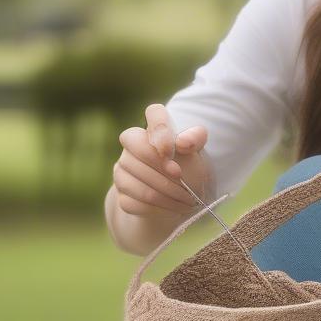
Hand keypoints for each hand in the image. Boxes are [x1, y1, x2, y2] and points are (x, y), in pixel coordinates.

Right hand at [113, 102, 212, 216]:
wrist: (179, 199)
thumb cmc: (190, 169)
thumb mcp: (199, 154)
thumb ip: (195, 140)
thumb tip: (183, 142)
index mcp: (156, 128)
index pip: (155, 112)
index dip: (160, 128)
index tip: (171, 150)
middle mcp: (133, 144)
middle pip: (136, 146)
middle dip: (160, 166)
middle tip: (181, 179)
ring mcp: (123, 168)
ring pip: (134, 177)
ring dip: (164, 191)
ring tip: (186, 200)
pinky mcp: (121, 193)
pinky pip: (132, 199)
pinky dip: (157, 207)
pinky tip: (174, 208)